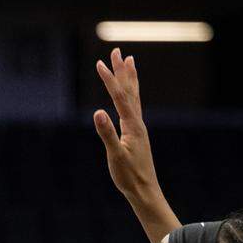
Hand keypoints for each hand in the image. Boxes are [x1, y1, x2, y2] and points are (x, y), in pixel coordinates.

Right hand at [94, 49, 161, 202]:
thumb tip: (97, 112)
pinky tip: (129, 96)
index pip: (118, 96)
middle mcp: (137, 122)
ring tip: (129, 62)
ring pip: (134, 96)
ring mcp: (138, 127)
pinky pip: (134, 107)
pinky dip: (131, 95)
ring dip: (130, 79)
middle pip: (129, 90)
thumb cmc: (129, 176)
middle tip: (117, 51)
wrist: (145, 190)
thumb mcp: (115, 156)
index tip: (99, 63)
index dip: (109, 79)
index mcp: (132, 125)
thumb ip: (106, 133)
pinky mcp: (136, 134)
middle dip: (122, 70)